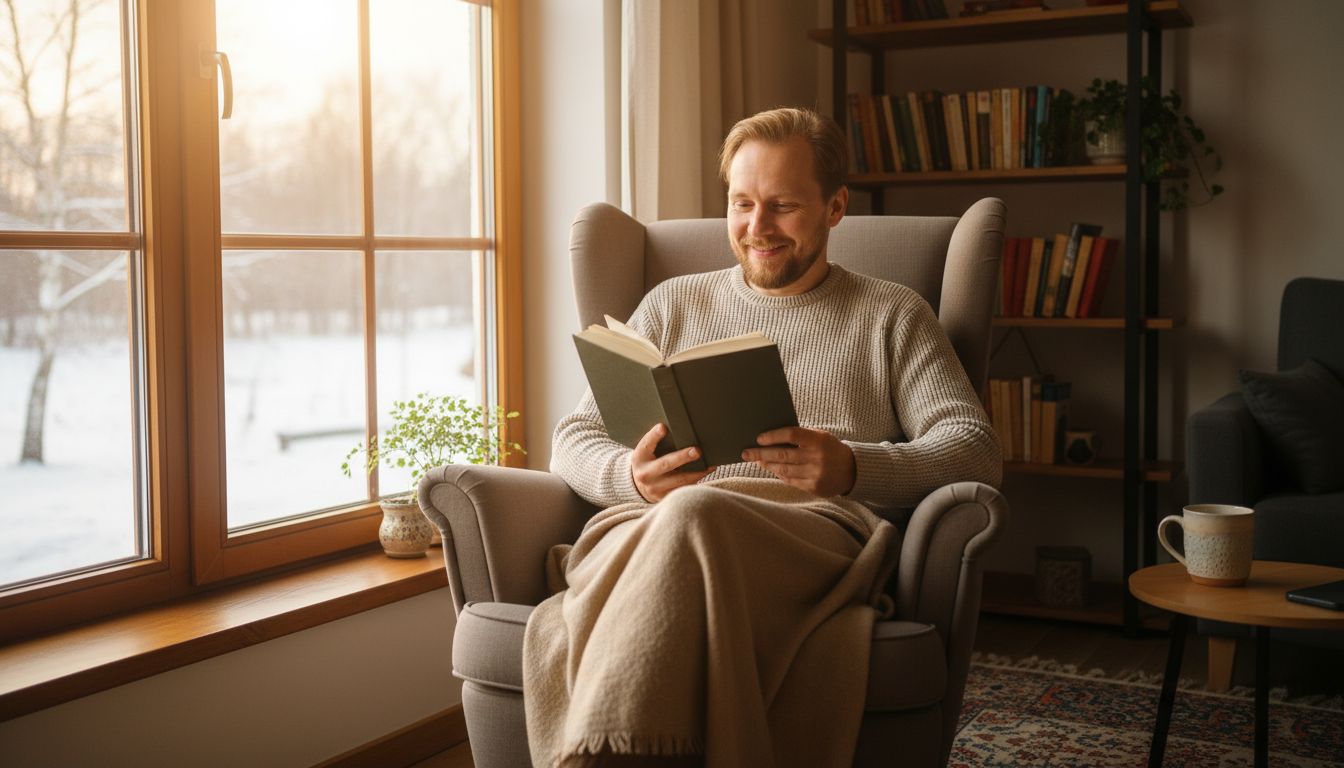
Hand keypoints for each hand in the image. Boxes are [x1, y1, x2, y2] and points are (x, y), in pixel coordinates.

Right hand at [631, 423, 715, 502]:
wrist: (639, 486)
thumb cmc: (649, 462)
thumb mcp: (646, 452)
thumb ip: (657, 443)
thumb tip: (681, 432)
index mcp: (639, 457)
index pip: (647, 444)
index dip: (654, 436)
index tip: (663, 427)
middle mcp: (645, 474)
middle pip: (666, 464)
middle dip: (683, 457)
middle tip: (697, 451)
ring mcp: (655, 488)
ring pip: (679, 479)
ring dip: (697, 471)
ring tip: (709, 464)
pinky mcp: (665, 497)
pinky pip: (684, 488)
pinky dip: (696, 479)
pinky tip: (706, 471)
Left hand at [741, 427, 856, 497]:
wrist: (852, 470)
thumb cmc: (830, 448)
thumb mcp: (821, 436)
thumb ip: (801, 436)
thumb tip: (772, 437)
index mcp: (819, 440)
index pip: (791, 435)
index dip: (773, 436)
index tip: (759, 438)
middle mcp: (817, 457)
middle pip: (783, 455)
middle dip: (761, 454)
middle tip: (745, 452)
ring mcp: (815, 474)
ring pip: (783, 470)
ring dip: (767, 465)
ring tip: (756, 460)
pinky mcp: (814, 487)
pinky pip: (790, 480)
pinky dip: (779, 474)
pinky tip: (771, 469)